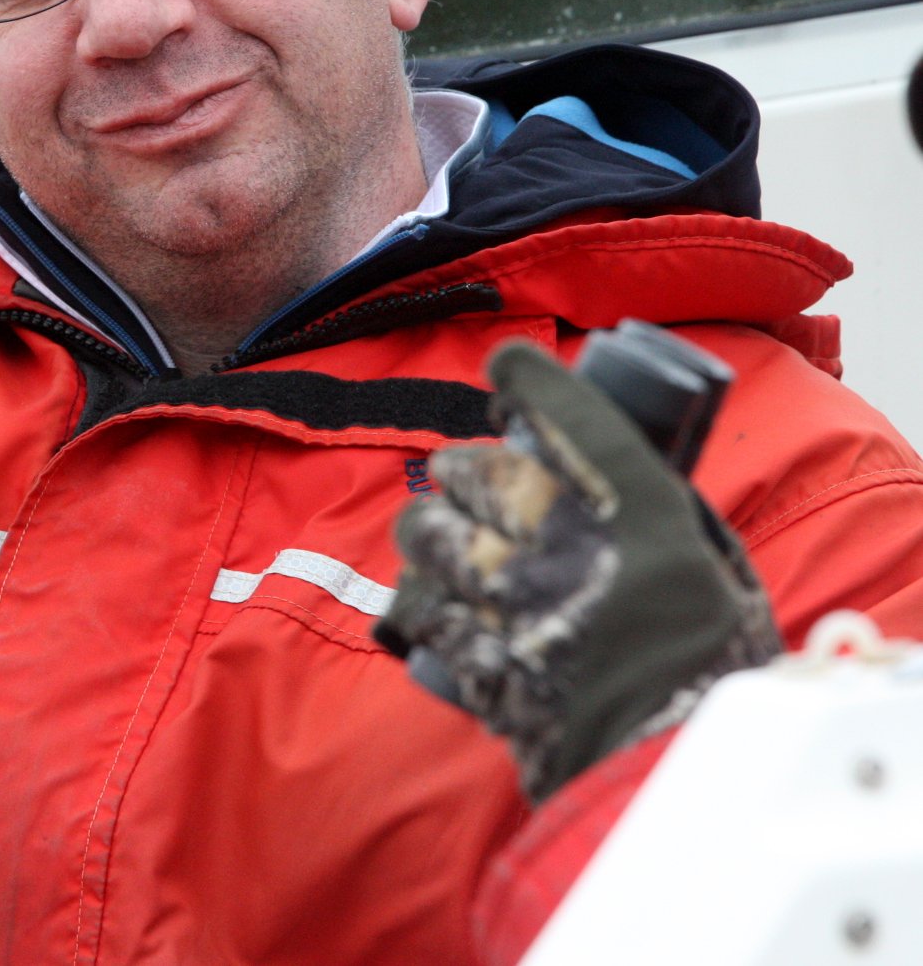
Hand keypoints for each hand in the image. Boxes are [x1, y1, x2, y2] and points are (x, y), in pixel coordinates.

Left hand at [377, 339, 779, 801]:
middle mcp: (561, 536)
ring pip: (427, 530)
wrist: (672, 770)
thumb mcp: (717, 567)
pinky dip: (423, 598)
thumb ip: (668, 513)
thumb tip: (625, 472)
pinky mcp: (472, 650)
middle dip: (466, 471)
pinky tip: (438, 599)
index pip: (564, 409)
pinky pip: (420, 603)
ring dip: (430, 529)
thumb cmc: (712, 668)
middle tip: (474, 481)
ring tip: (443, 538)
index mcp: (636, 506)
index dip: (525, 376)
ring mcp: (507, 595)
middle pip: (473, 468)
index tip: (508, 368)